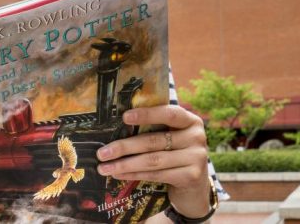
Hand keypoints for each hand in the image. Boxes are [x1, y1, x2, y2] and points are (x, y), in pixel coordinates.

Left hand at [96, 105, 211, 217]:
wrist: (196, 186)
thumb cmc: (176, 154)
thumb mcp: (172, 137)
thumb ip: (155, 129)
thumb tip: (117, 125)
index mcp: (190, 121)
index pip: (169, 113)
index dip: (147, 114)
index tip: (124, 117)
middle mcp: (197, 137)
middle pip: (154, 141)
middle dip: (124, 147)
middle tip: (102, 152)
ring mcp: (196, 157)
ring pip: (153, 160)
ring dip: (125, 164)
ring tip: (104, 167)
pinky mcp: (191, 176)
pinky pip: (157, 174)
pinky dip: (134, 174)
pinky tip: (119, 174)